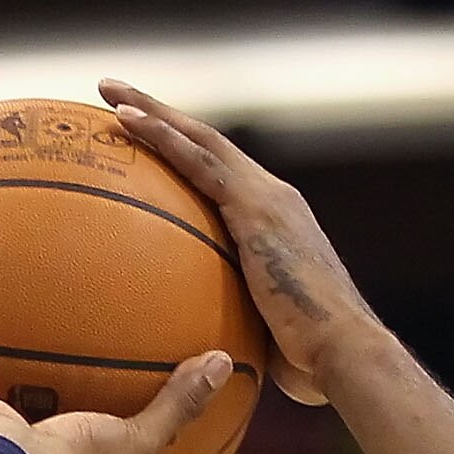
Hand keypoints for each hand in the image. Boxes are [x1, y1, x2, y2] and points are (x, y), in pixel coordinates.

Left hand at [100, 78, 370, 404]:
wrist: (343, 352)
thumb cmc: (308, 361)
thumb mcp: (260, 334)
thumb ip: (231, 322)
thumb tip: (200, 350)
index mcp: (273, 223)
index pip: (220, 177)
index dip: (183, 153)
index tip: (144, 141)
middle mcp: (272, 198)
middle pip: (207, 144)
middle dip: (161, 115)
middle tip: (114, 95)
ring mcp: (266, 198)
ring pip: (200, 139)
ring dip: (152, 111)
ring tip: (109, 92)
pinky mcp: (256, 208)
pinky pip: (199, 162)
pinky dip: (161, 137)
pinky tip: (124, 121)